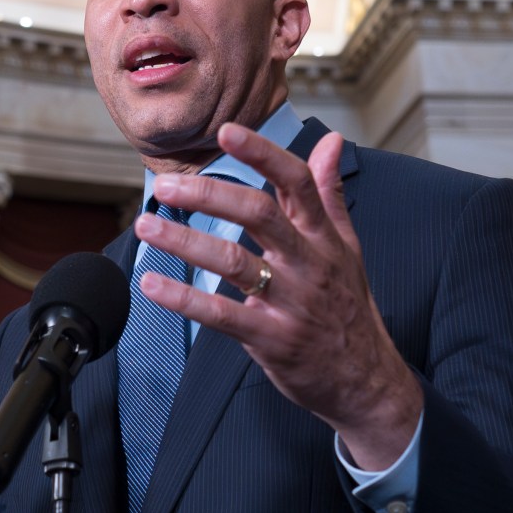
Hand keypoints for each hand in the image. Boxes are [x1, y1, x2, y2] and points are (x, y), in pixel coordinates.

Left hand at [138, 125, 423, 468]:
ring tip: (147, 225)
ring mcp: (291, 302)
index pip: (297, 183)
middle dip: (210, 194)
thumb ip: (330, 194)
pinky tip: (153, 284)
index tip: (226, 132)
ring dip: (185, 241)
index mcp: (324, 238)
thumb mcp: (348, 248)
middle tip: (166, 186)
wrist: (366, 380)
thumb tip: (331, 141)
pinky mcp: (272, 338)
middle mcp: (309, 264)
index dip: (262, 154)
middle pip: (259, 214)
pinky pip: (222, 314)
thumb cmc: (349, 308)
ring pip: (235, 262)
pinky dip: (184, 299)